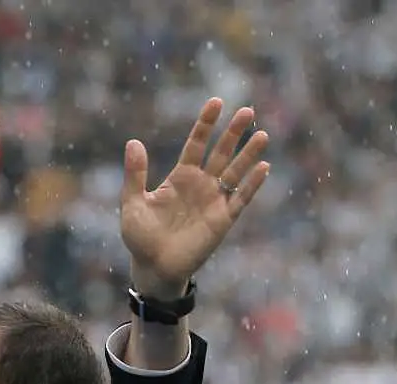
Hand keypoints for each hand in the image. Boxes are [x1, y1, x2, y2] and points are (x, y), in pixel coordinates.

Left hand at [120, 98, 269, 297]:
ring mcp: (214, 201)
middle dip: (233, 133)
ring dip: (248, 154)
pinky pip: (240, 199)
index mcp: (180, 177)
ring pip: (235, 172)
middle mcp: (200, 185)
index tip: (216, 102)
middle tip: (247, 111)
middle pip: (221, 153)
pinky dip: (252, 184)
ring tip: (262, 134)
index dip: (206, 124)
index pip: (196, 144)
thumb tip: (133, 141)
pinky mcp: (223, 219)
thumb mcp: (133, 203)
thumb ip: (135, 174)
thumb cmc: (141, 237)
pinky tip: (263, 167)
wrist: (154, 267)